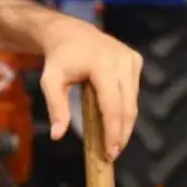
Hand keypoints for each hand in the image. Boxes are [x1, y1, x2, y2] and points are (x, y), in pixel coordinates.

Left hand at [39, 21, 141, 160]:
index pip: (112, 106)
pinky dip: (126, 107)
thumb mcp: (50, 81)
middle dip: (121, 133)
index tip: (110, 153)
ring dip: (125, 123)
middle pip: (127, 107)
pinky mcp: (136, 59)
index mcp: (102, 65)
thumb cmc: (58, 59)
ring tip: (114, 141)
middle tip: (113, 153)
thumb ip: (55, 108)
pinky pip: (133, 91)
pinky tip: (116, 120)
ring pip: (133, 101)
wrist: (68, 32)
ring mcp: (131, 59)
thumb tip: (56, 136)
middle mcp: (122, 61)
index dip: (113, 132)